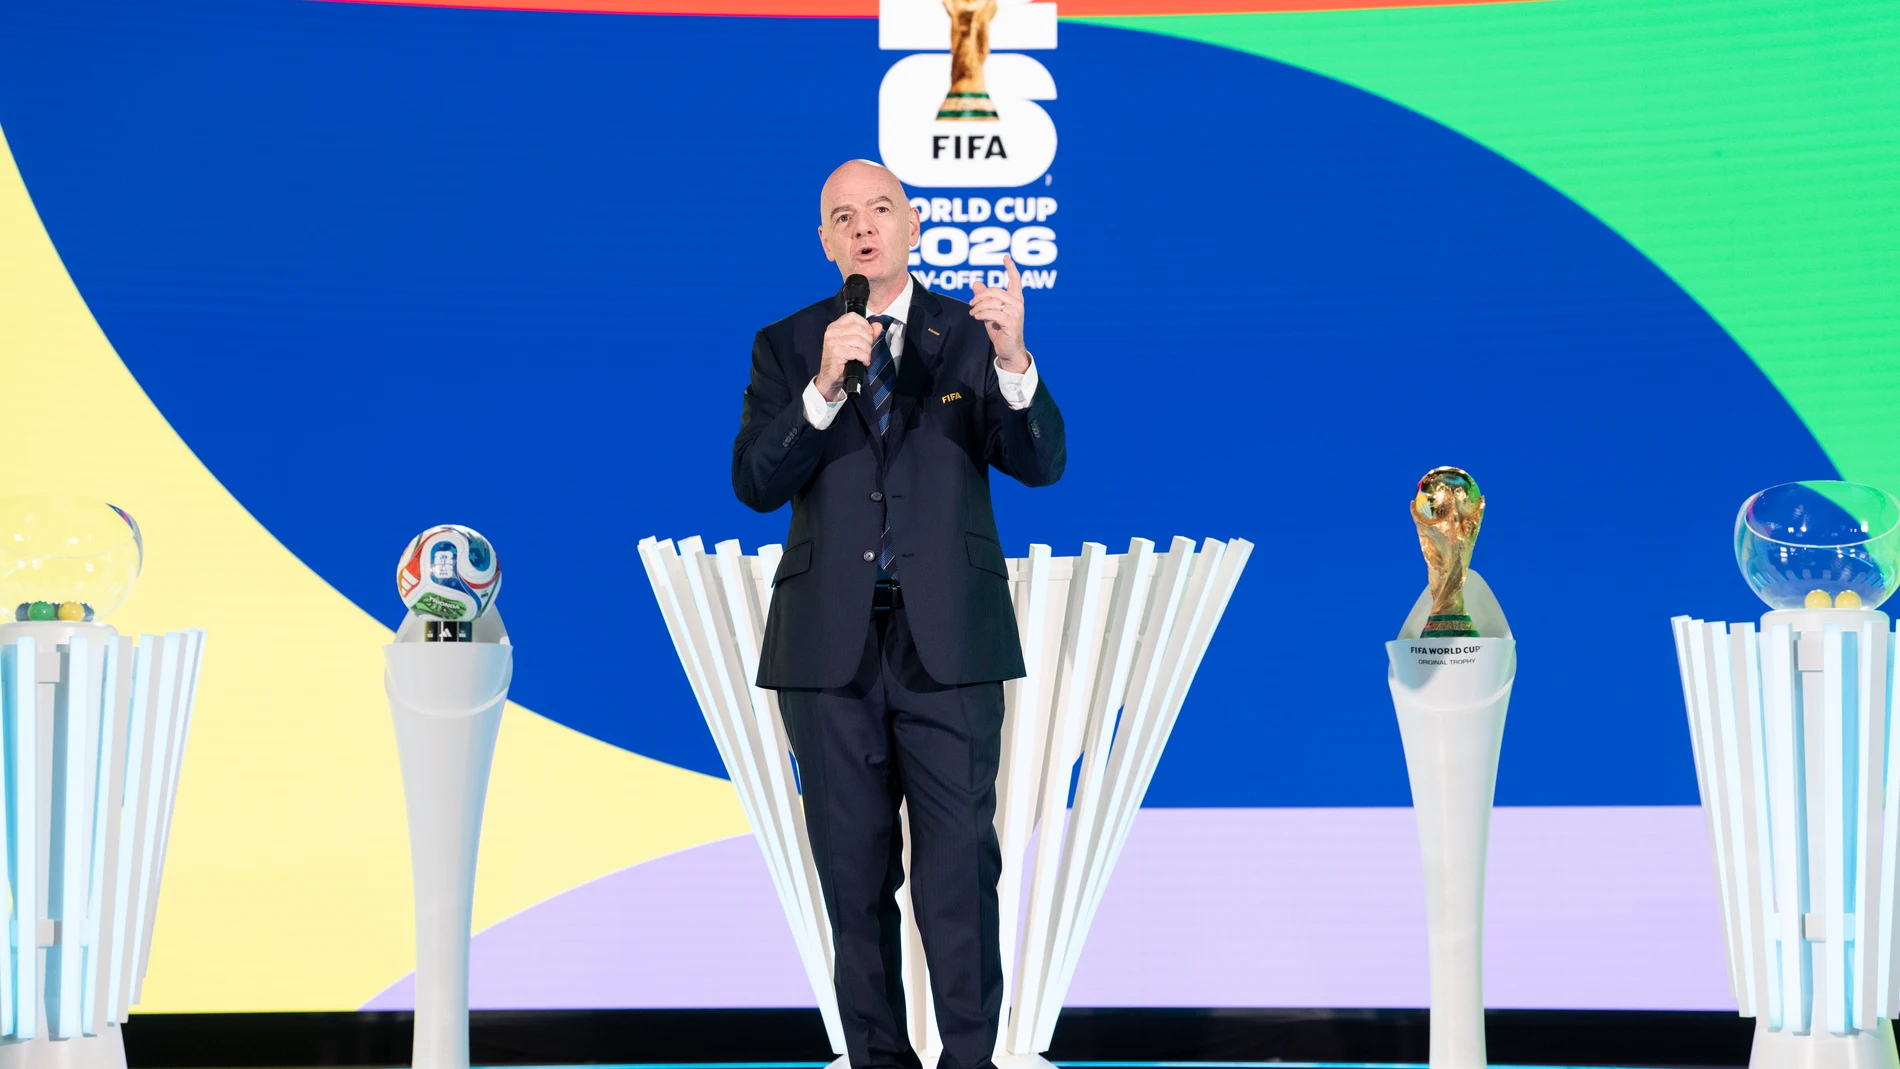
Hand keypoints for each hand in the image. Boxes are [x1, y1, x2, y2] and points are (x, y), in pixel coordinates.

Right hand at [816, 313, 885, 400]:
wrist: (829, 377)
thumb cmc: (841, 360)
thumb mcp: (854, 344)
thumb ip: (867, 334)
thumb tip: (878, 326)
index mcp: (835, 326)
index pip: (853, 316)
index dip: (865, 325)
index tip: (868, 336)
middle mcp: (832, 332)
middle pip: (859, 329)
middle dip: (868, 340)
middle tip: (867, 350)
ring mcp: (833, 342)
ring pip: (860, 341)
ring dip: (867, 351)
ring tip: (865, 357)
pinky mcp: (836, 352)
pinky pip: (857, 352)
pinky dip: (864, 358)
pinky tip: (863, 362)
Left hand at [970, 255, 1028, 371]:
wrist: (1008, 349)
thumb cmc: (1001, 330)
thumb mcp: (990, 312)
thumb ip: (984, 298)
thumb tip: (976, 283)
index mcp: (1015, 299)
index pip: (1015, 280)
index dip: (1011, 268)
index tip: (1006, 257)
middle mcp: (1018, 304)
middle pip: (995, 291)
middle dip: (980, 296)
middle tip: (971, 303)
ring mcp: (1016, 313)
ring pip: (992, 302)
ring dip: (978, 307)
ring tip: (973, 312)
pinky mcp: (1011, 323)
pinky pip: (992, 313)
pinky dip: (981, 314)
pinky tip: (976, 316)